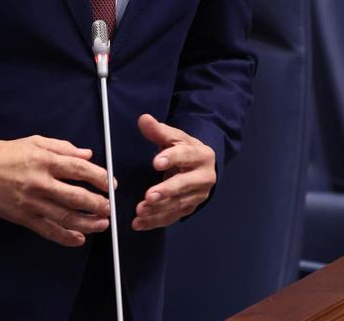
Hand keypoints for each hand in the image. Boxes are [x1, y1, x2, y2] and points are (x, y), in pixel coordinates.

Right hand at [0, 136, 111, 246]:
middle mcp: (40, 183)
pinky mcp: (24, 217)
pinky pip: (48, 230)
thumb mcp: (35, 142)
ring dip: (88, 223)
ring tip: (102, 224)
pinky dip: (66, 237)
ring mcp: (32, 203)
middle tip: (110, 207)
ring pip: (66, 217)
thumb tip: (87, 155)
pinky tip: (79, 238)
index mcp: (45, 161)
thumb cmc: (5, 153)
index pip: (80, 170)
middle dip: (99, 204)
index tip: (111, 184)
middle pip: (77, 197)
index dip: (100, 178)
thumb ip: (63, 148)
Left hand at [132, 114, 215, 230]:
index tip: (155, 162)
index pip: (186, 156)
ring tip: (140, 211)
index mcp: (201, 155)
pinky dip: (155, 221)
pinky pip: (172, 217)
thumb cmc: (185, 150)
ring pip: (177, 203)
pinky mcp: (189, 208)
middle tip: (149, 196)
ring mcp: (197, 195)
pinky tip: (139, 223)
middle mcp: (204, 177)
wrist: (202, 166)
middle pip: (184, 184)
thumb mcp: (175, 137)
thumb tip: (144, 119)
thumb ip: (159, 131)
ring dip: (158, 209)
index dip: (171, 158)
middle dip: (166, 191)